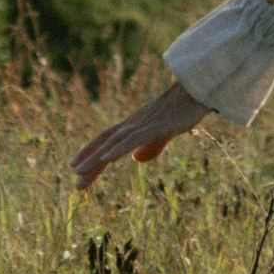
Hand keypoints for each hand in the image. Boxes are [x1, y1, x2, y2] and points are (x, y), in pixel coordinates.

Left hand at [71, 78, 210, 187]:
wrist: (198, 90)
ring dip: (95, 159)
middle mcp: (133, 123)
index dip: (90, 152)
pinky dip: (117, 149)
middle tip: (75, 183)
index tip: (76, 168)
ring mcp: (142, 124)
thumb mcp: (165, 132)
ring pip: (113, 143)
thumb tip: (136, 160)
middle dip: (89, 162)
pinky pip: (131, 139)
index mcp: (134, 124)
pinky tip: (106, 158)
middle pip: (105, 142)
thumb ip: (151, 146)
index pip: (107, 139)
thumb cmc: (184, 109)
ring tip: (79, 174)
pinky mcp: (153, 126)